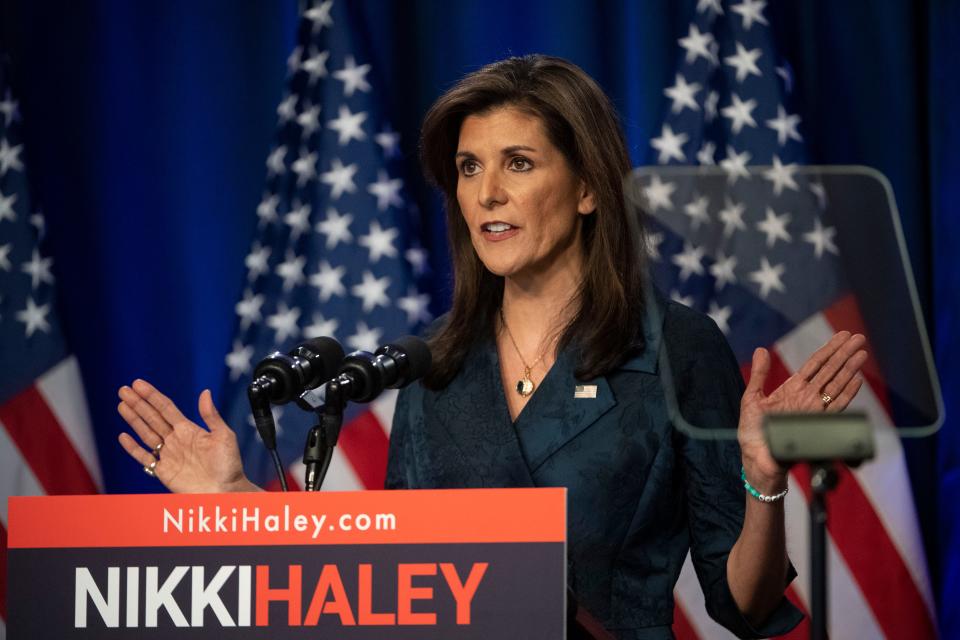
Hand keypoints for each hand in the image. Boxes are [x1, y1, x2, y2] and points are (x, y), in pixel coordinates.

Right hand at [117, 379, 258, 492]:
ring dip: (133, 419)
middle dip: (138, 403)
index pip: (166, 408)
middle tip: (123, 390)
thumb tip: (205, 392)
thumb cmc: (229, 465)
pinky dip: (133, 448)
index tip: (138, 384)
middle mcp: (176, 440)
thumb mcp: (224, 436)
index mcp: (189, 430)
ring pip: (146, 433)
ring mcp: (168, 455)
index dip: (152, 396)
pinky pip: (144, 457)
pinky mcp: (163, 471)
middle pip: (153, 417)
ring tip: (122, 404)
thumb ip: (211, 416)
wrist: (225, 492)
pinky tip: (123, 436)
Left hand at [738, 331, 867, 490]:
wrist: (757, 457)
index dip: (829, 349)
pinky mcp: (817, 423)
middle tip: (858, 337)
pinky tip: (857, 379)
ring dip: (849, 369)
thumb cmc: (753, 430)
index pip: (815, 364)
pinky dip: (847, 392)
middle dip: (844, 353)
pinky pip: (836, 406)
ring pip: (836, 384)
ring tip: (861, 353)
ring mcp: (814, 409)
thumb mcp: (752, 398)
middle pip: (830, 370)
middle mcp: (807, 396)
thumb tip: (761, 350)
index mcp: (792, 388)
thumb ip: (759, 374)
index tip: (842, 336)